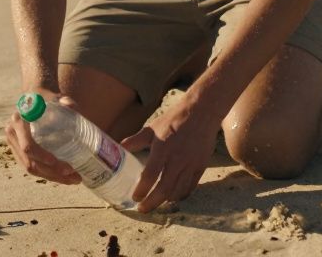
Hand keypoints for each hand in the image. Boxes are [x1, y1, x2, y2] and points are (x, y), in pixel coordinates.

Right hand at [4, 90, 81, 185]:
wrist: (34, 99)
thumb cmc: (46, 98)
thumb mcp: (54, 97)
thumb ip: (64, 100)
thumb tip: (69, 105)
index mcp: (19, 121)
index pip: (28, 146)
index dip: (41, 156)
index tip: (56, 161)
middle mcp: (13, 135)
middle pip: (30, 163)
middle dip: (52, 173)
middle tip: (74, 174)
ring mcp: (15, 146)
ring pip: (31, 169)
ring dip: (52, 177)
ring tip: (74, 179)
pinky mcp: (20, 153)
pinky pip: (34, 168)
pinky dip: (49, 175)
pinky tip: (65, 177)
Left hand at [120, 97, 221, 212]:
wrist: (202, 113)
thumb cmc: (174, 119)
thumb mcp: (152, 128)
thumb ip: (136, 140)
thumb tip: (119, 147)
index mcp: (162, 149)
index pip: (150, 175)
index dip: (141, 189)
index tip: (134, 197)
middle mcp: (177, 159)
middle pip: (164, 189)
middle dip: (152, 202)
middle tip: (142, 209)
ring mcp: (191, 164)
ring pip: (178, 191)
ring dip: (165, 200)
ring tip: (156, 202)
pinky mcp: (201, 166)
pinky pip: (190, 186)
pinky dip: (181, 195)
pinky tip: (173, 196)